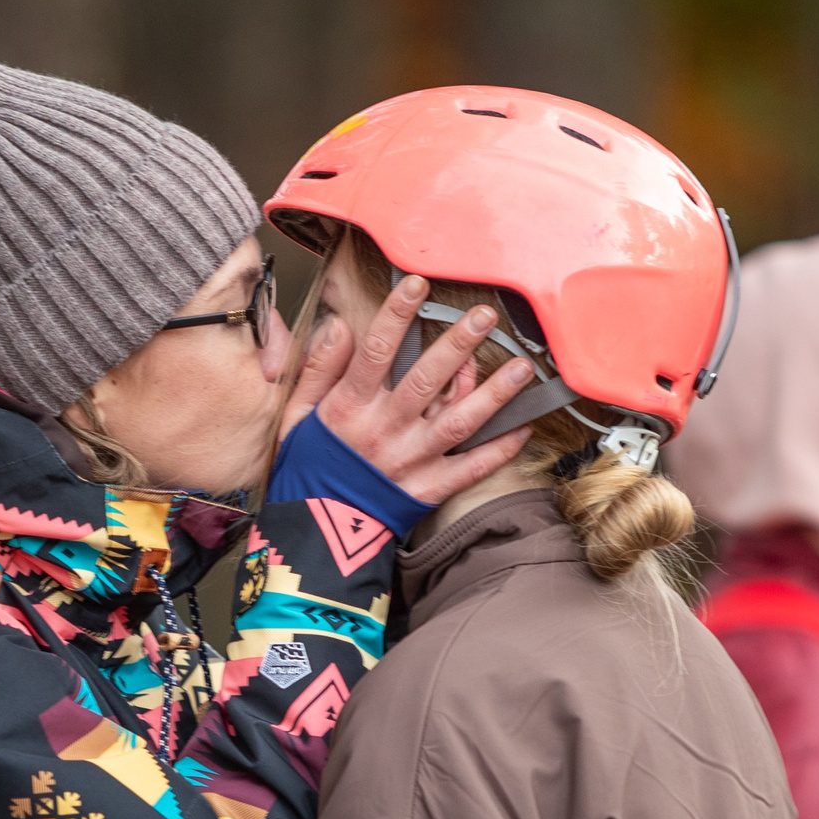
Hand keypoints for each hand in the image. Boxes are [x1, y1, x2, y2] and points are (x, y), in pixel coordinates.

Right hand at [279, 274, 533, 504]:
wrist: (316, 535)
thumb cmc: (306, 470)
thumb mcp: (295, 417)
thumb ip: (317, 370)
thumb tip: (338, 326)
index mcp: (350, 408)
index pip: (376, 352)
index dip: (396, 314)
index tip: (416, 283)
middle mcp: (385, 430)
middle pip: (427, 380)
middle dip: (458, 344)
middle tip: (484, 316)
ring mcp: (411, 461)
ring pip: (459, 421)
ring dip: (493, 393)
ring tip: (521, 368)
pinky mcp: (430, 489)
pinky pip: (471, 468)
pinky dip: (500, 449)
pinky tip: (523, 426)